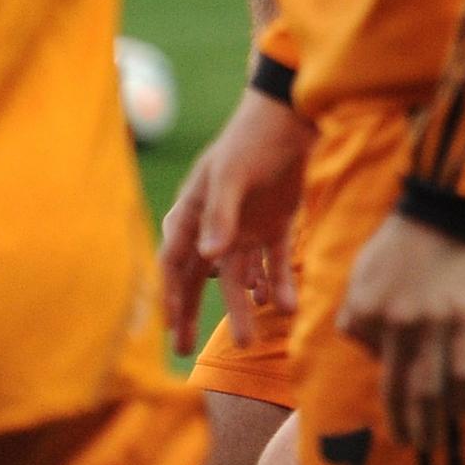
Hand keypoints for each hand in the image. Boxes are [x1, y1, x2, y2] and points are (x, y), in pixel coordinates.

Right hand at [159, 88, 311, 354]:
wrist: (294, 115)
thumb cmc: (252, 139)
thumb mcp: (231, 174)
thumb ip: (219, 214)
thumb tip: (208, 257)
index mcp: (194, 212)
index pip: (176, 262)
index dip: (172, 294)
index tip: (171, 327)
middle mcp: (216, 225)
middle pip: (200, 277)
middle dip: (192, 311)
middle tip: (185, 349)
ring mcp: (247, 226)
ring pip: (241, 276)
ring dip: (244, 306)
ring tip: (247, 342)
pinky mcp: (278, 223)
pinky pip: (275, 262)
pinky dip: (279, 283)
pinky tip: (285, 307)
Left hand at [338, 214, 464, 448]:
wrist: (452, 206)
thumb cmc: (404, 233)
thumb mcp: (362, 267)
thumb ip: (355, 307)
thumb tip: (365, 340)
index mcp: (365, 310)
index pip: (367, 352)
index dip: (381, 355)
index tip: (398, 364)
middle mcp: (395, 324)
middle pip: (396, 389)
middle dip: (401, 423)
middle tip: (408, 442)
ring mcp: (433, 324)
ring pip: (428, 390)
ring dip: (429, 423)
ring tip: (432, 442)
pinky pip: (464, 371)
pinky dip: (463, 396)